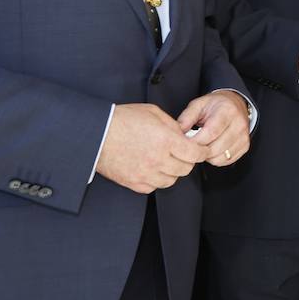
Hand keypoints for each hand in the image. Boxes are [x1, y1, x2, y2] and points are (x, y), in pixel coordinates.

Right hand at [95, 103, 209, 193]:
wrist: (96, 133)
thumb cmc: (123, 119)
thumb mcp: (153, 112)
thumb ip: (173, 125)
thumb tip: (184, 136)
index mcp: (166, 140)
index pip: (195, 154)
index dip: (202, 152)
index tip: (202, 150)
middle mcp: (158, 160)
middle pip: (186, 169)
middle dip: (187, 160)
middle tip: (182, 153)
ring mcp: (145, 174)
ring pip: (171, 180)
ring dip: (172, 171)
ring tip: (165, 160)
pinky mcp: (134, 183)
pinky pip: (154, 187)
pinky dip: (156, 179)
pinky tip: (151, 168)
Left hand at [177, 90, 250, 166]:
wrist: (235, 104)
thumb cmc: (215, 105)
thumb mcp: (198, 105)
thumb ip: (186, 118)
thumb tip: (176, 134)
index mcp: (227, 111)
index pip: (210, 132)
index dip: (195, 141)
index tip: (185, 143)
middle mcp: (239, 124)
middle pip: (215, 148)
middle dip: (199, 150)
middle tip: (192, 145)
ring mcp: (244, 136)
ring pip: (220, 157)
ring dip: (207, 156)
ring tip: (203, 146)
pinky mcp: (245, 146)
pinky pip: (226, 161)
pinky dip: (216, 159)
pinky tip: (212, 149)